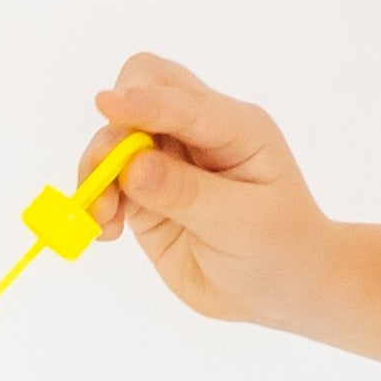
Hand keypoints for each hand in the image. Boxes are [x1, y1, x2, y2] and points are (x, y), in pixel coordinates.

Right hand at [82, 51, 330, 327]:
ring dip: (98, 168)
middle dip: (116, 125)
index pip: (182, 98)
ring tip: (105, 216)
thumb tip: (132, 166)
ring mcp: (168, 158)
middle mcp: (198, 132)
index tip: (107, 105)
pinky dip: (96, 197)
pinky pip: (106, 179)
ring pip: (115, 136)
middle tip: (110, 172)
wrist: (284, 290)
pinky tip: (107, 230)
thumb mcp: (242, 224)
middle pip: (140, 90)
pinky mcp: (146, 190)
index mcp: (235, 127)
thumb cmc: (280, 250)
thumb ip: (187, 193)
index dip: (143, 102)